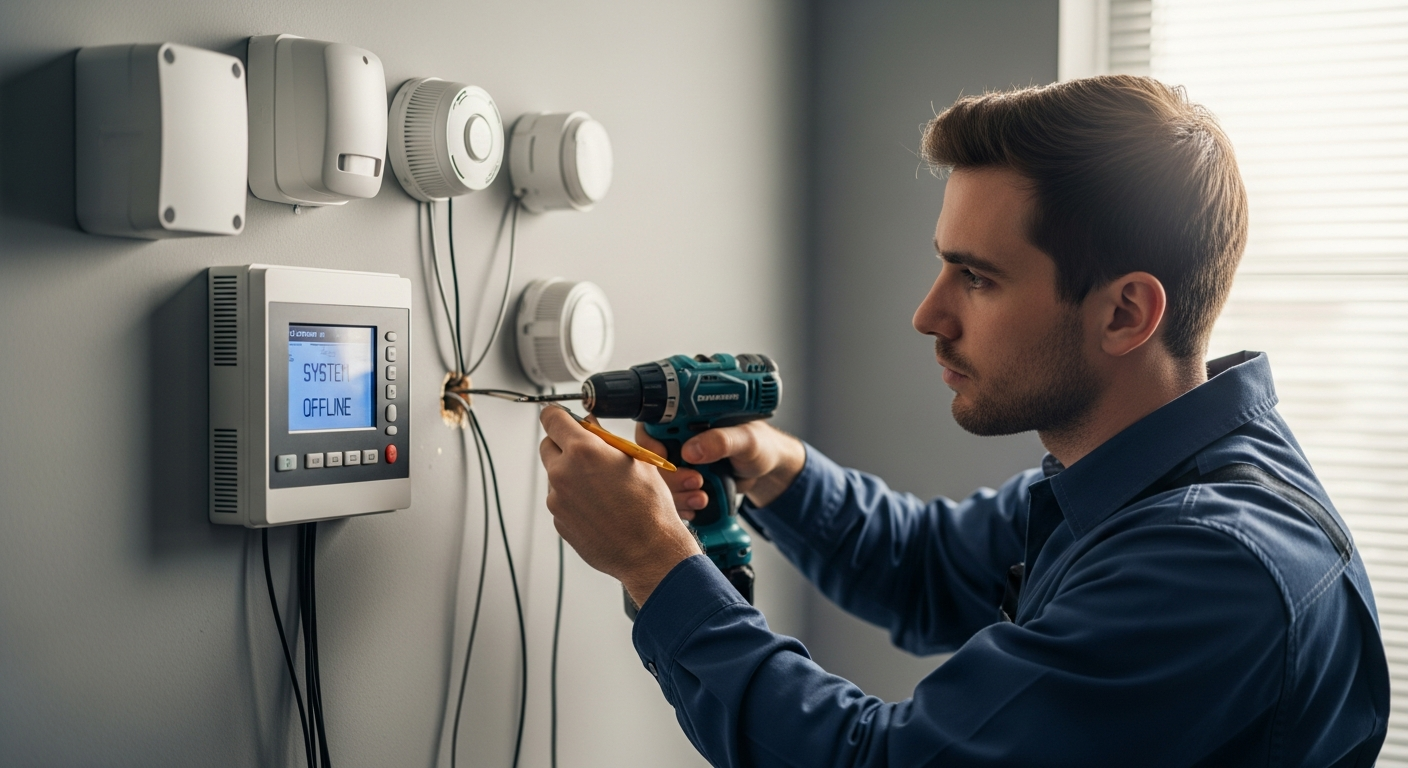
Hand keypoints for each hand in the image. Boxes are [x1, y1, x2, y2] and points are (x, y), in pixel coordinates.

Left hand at [539, 407, 701, 606]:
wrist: (649, 551)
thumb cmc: (649, 507)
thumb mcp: (636, 460)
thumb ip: (606, 440)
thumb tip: (590, 427)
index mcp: (583, 450)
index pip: (552, 418)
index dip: (559, 416)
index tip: (564, 419)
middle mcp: (563, 472)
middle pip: (547, 445)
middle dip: (564, 444)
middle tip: (589, 453)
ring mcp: (557, 499)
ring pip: (555, 474)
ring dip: (570, 473)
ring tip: (602, 489)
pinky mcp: (558, 520)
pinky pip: (560, 499)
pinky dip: (574, 498)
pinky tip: (599, 508)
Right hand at [635, 420, 805, 520]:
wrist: (767, 469)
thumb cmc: (760, 444)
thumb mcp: (746, 439)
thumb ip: (721, 441)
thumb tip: (690, 450)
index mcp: (688, 418)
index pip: (652, 428)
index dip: (651, 445)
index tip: (665, 458)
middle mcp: (678, 440)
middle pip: (653, 461)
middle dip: (670, 477)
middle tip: (696, 481)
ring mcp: (681, 464)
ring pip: (662, 483)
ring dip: (678, 494)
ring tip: (701, 497)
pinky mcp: (686, 484)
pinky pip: (673, 498)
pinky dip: (682, 506)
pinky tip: (697, 507)